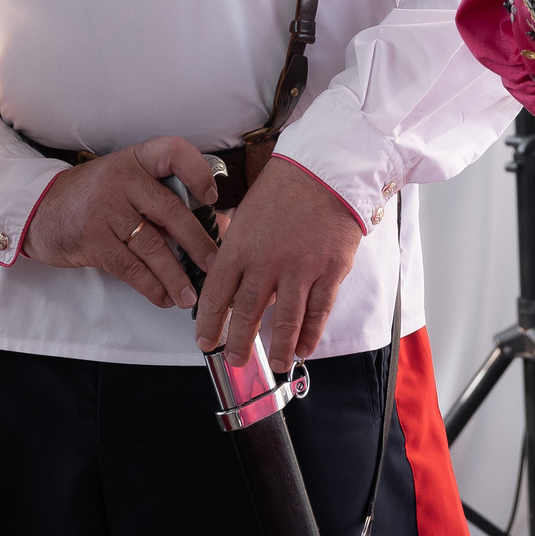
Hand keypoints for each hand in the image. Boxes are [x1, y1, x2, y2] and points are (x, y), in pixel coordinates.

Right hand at [24, 136, 221, 309]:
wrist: (39, 209)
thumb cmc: (93, 196)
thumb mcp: (125, 183)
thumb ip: (161, 198)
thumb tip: (210, 227)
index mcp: (136, 159)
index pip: (173, 152)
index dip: (197, 172)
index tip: (211, 198)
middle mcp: (122, 180)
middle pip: (171, 211)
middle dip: (198, 243)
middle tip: (215, 265)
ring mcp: (106, 209)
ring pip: (153, 246)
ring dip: (176, 275)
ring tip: (191, 294)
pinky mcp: (93, 239)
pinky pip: (130, 267)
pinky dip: (151, 286)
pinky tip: (163, 297)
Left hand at [192, 162, 367, 368]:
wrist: (326, 170)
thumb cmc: (284, 189)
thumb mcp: (246, 213)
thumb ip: (237, 247)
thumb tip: (227, 277)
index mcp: (241, 245)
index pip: (218, 292)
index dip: (210, 321)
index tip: (204, 341)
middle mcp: (267, 261)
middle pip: (248, 312)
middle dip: (239, 341)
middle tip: (234, 361)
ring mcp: (301, 267)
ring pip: (286, 318)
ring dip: (277, 347)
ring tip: (273, 364)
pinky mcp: (330, 270)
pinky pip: (318, 310)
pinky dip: (311, 333)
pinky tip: (304, 348)